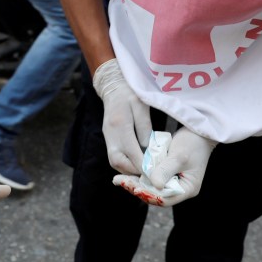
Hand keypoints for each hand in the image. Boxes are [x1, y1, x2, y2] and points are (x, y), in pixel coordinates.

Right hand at [93, 58, 151, 174]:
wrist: (113, 86)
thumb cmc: (130, 94)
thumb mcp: (141, 106)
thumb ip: (145, 127)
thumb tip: (149, 147)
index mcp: (120, 125)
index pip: (131, 152)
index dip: (142, 165)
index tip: (155, 173)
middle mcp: (110, 134)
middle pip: (118, 161)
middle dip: (133, 172)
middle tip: (149, 175)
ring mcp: (107, 136)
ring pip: (114, 161)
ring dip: (128, 170)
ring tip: (144, 171)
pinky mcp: (108, 138)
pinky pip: (114, 156)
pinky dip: (125, 164)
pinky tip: (137, 164)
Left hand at [113, 127, 216, 206]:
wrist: (198, 132)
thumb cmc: (192, 143)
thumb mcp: (179, 156)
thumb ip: (166, 170)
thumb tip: (154, 184)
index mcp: (188, 189)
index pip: (164, 198)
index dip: (147, 194)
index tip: (133, 187)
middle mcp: (180, 189)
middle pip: (156, 195)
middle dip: (137, 189)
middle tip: (119, 181)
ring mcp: (173, 183)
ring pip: (151, 188)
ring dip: (135, 184)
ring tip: (118, 179)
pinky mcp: (166, 175)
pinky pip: (151, 180)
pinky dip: (139, 177)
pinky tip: (125, 174)